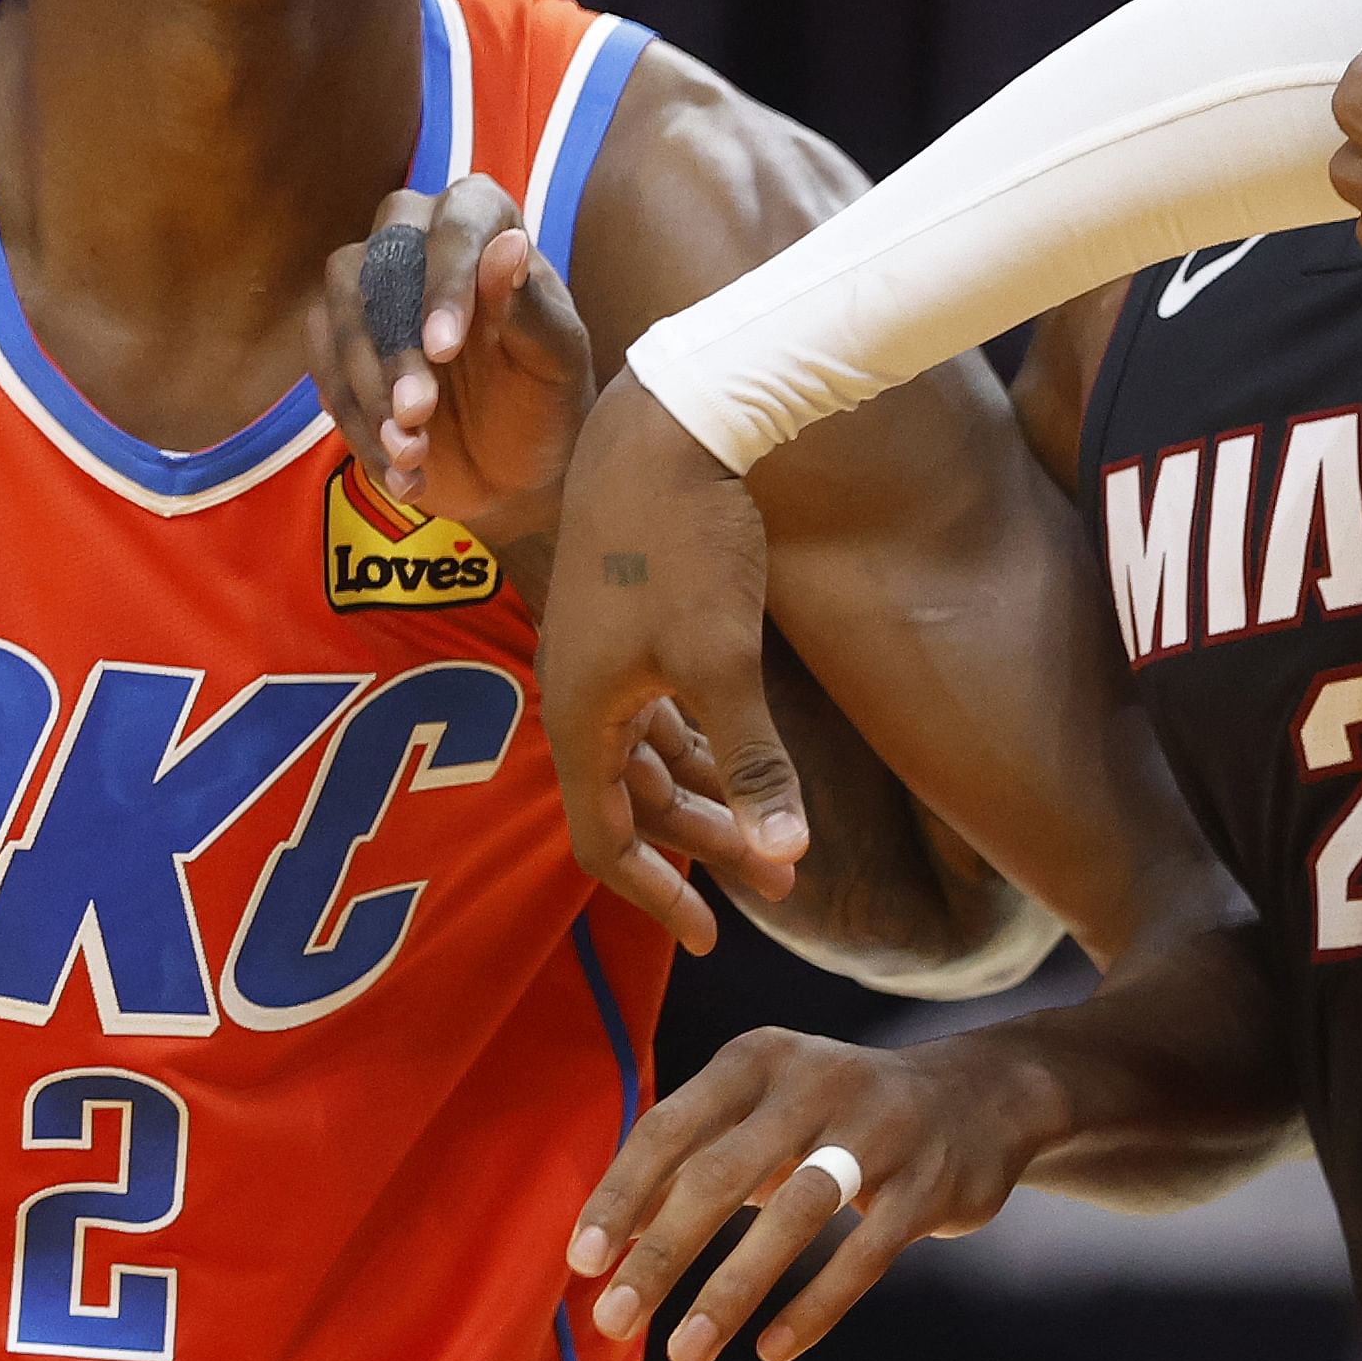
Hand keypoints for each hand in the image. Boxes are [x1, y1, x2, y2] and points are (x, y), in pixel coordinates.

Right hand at [310, 174, 591, 525]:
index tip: (443, 348)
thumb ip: (532, 308)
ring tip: (411, 454)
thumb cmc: (544, 399)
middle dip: (394, 349)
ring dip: (367, 391)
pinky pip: (325, 370)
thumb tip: (509, 245)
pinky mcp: (339, 344)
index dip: (444, 283)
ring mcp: (370, 291)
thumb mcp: (556, 362)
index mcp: (482, 224)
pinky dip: (356, 424)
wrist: (511, 468)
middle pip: (378, 267)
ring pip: (340, 316)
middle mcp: (417, 241)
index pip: (455, 226)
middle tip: (418, 414)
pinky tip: (398, 470)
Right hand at [542, 385, 806, 948]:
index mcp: (579, 715)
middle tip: (776, 883)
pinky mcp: (626, 624)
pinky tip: (738, 758)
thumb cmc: (685, 538)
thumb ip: (752, 760)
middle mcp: (576, 694)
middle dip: (702, 848)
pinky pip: (653, 714)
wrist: (663, 422)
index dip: (657, 894)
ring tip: (774, 836)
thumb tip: (785, 859)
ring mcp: (598, 658)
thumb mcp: (723, 658)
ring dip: (705, 799)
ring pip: (646, 759)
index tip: (712, 938)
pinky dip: (695, 748)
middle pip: (632, 804)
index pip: (605, 840)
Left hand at [567, 1026, 1068, 1360]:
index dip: (622, 1195)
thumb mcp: (763, 1117)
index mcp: (758, 1060)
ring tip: (685, 1355)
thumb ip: (689, 1165)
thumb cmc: (836, 1117)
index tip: (581, 1264)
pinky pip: (865, 1254)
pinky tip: (772, 1350)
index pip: (671, 1126)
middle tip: (612, 1322)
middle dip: (661, 1254)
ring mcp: (879, 1131)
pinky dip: (815, 1306)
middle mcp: (814, 1083)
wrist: (980, 1097)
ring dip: (732, 1289)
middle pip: (721, 1174)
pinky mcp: (929, 1184)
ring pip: (795, 1214)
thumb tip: (606, 1242)